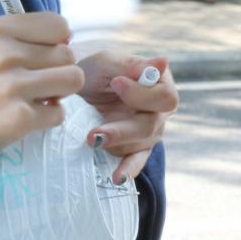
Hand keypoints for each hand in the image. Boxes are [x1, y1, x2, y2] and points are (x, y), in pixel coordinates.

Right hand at [0, 13, 83, 161]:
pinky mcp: (21, 117)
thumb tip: (67, 39)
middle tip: (35, 84)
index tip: (43, 57)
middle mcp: (5, 53)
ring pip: (73, 80)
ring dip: (60, 94)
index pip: (57, 25)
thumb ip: (19, 38)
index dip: (56, 43)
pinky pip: (60, 113)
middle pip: (68, 55)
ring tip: (37, 99)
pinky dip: (47, 119)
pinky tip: (26, 119)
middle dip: (57, 71)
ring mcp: (14, 85)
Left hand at [75, 50, 177, 184]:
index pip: (164, 96)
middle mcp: (159, 111)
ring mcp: (147, 133)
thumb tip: (163, 62)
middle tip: (94, 132)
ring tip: (90, 140)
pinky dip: (127, 171)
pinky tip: (116, 179)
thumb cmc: (96, 72)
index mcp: (160, 85)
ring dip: (115, 144)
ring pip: (139, 145)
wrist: (76, 93)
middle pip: (151, 125)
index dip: (141, 94)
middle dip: (122, 129)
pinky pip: (135, 163)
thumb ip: (132, 64)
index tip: (116, 84)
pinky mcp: (133, 150)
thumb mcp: (108, 61)